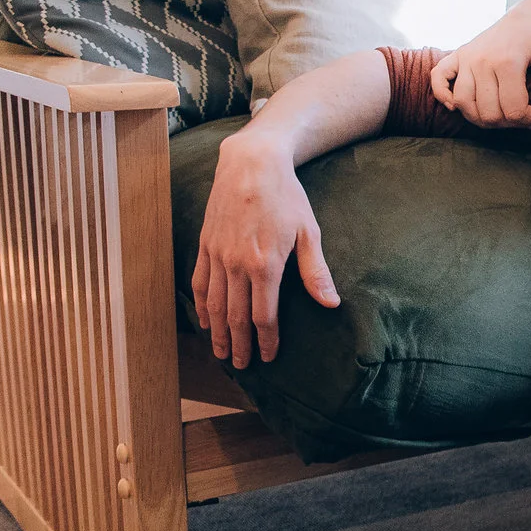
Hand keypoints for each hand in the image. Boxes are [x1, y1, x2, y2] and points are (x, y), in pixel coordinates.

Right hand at [191, 133, 340, 367]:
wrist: (251, 163)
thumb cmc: (286, 196)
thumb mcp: (308, 232)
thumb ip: (316, 272)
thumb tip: (331, 303)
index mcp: (265, 265)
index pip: (263, 315)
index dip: (267, 340)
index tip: (269, 356)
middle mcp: (237, 264)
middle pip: (236, 316)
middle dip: (240, 345)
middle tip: (242, 366)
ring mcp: (217, 255)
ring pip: (215, 304)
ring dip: (218, 332)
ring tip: (222, 353)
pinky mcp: (205, 245)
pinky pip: (199, 282)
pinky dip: (201, 305)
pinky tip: (205, 321)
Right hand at [429, 0, 530, 126]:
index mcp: (508, 61)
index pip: (514, 111)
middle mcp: (482, 60)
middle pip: (489, 114)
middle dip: (512, 123)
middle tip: (527, 116)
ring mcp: (467, 57)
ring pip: (464, 105)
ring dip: (484, 118)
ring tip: (504, 114)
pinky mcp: (459, 54)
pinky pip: (438, 79)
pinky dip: (443, 96)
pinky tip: (457, 106)